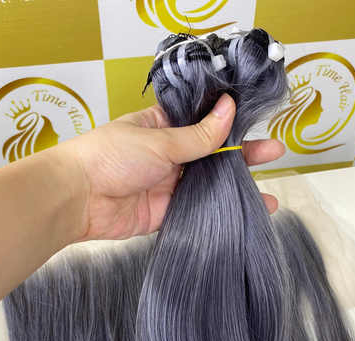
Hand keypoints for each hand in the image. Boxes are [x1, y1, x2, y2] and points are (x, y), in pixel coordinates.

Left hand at [59, 93, 284, 241]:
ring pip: (209, 187)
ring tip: (269, 197)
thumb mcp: (159, 140)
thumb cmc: (111, 157)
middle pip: (213, 156)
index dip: (231, 124)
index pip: (204, 123)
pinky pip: (197, 213)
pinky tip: (242, 217)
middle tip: (275, 153)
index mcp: (164, 127)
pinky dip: (218, 215)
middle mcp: (169, 156)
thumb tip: (230, 109)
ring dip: (236, 190)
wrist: (78, 199)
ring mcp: (169, 186)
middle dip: (243, 158)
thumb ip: (198, 136)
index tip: (259, 124)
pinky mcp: (166, 214)